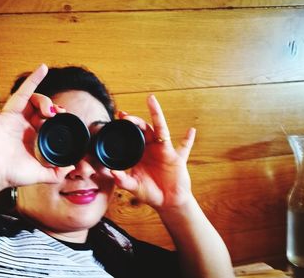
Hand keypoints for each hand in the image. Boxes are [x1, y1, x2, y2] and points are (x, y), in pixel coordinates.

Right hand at [0, 64, 73, 193]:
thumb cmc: (12, 174)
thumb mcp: (40, 174)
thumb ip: (57, 173)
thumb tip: (71, 167)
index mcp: (30, 134)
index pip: (44, 115)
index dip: (55, 111)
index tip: (63, 114)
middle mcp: (20, 124)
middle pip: (36, 103)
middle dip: (48, 102)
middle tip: (56, 112)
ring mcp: (7, 120)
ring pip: (21, 96)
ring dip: (34, 88)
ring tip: (47, 106)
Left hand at [110, 94, 195, 211]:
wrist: (167, 202)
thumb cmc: (150, 193)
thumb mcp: (134, 188)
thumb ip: (123, 181)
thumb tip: (112, 173)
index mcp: (139, 153)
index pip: (131, 136)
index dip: (125, 127)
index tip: (118, 116)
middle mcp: (151, 149)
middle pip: (144, 129)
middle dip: (135, 120)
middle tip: (125, 116)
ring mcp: (165, 151)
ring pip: (161, 130)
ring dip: (157, 115)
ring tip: (151, 101)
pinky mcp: (177, 158)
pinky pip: (184, 147)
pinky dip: (188, 140)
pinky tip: (191, 131)